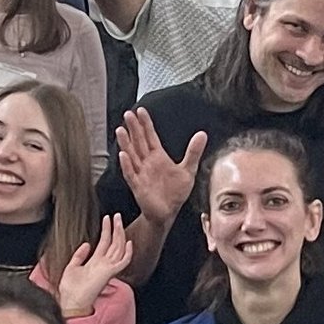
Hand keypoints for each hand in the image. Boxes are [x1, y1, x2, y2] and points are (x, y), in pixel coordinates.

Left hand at [57, 215, 132, 316]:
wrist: (71, 301)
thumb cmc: (71, 289)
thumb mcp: (72, 266)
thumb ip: (79, 255)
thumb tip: (87, 243)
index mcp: (96, 263)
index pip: (105, 243)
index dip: (107, 230)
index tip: (107, 219)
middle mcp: (104, 264)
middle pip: (114, 243)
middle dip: (115, 228)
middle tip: (117, 216)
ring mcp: (108, 268)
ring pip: (118, 248)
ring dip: (119, 234)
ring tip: (118, 221)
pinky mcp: (110, 273)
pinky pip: (123, 262)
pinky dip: (128, 253)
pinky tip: (128, 242)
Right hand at [115, 108, 205, 224]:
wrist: (168, 212)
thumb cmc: (175, 192)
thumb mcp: (188, 170)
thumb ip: (193, 152)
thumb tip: (202, 134)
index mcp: (158, 157)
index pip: (150, 136)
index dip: (146, 124)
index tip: (140, 111)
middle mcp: (147, 163)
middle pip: (138, 142)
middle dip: (133, 128)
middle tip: (128, 114)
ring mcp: (141, 173)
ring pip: (132, 155)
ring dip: (126, 143)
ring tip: (121, 130)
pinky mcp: (138, 186)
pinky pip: (131, 174)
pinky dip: (127, 165)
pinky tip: (123, 155)